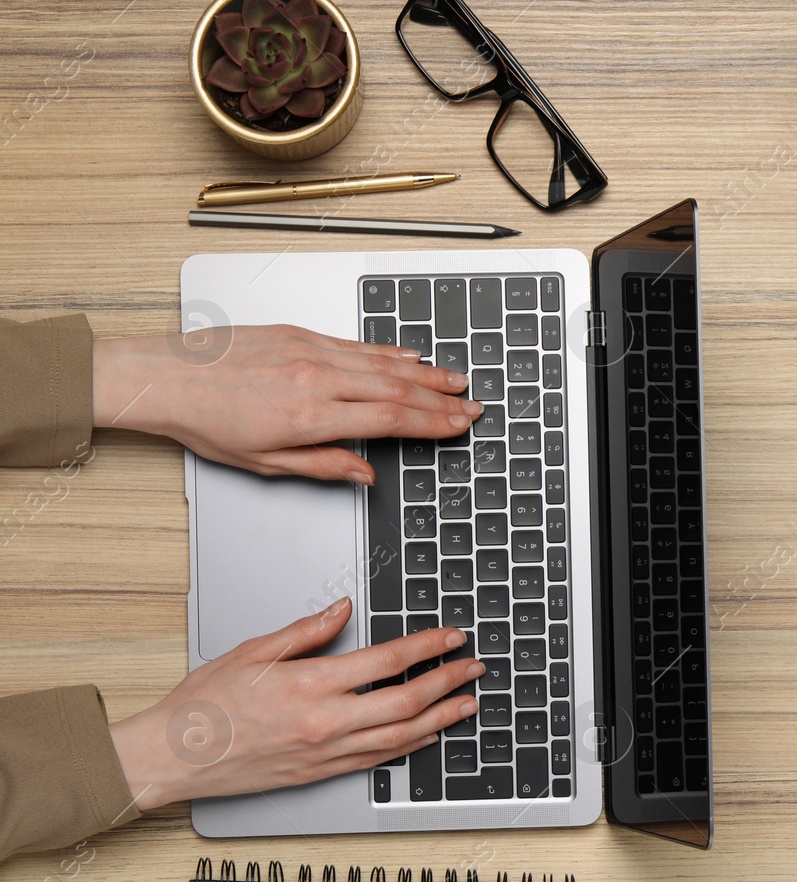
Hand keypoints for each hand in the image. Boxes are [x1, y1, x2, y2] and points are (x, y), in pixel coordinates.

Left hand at [91, 324, 481, 482]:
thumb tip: (364, 474)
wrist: (165, 377)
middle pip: (396, 390)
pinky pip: (355, 344)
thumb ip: (323, 466)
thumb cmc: (205, 421)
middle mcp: (316, 378)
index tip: (459, 426)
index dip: (433, 424)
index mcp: (310, 416)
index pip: (390, 421)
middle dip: (441, 400)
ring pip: (382, 363)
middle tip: (472, 406)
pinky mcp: (298, 333)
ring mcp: (309, 351)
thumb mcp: (265, 462)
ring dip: (425, 374)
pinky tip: (409, 357)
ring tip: (455, 380)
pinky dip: (388, 351)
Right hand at [108, 599, 480, 809]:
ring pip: (401, 736)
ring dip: (441, 718)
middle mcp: (325, 721)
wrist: (174, 757)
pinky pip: (378, 760)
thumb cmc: (204, 705)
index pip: (387, 660)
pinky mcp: (321, 773)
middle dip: (448, 682)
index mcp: (311, 684)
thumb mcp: (253, 652)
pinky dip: (410, 746)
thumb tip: (343, 609)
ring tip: (467, 703)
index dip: (428, 647)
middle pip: (406, 701)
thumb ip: (306, 630)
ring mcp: (326, 752)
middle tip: (474, 668)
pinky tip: (427, 735)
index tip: (452, 638)